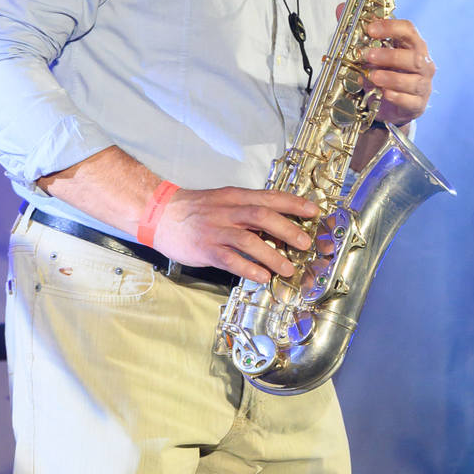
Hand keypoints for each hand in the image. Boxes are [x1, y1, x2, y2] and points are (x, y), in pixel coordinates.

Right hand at [153, 185, 319, 280]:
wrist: (159, 213)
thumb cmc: (194, 210)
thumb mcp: (223, 201)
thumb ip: (247, 210)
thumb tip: (276, 224)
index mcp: (235, 197)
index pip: (269, 197)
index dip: (293, 203)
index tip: (313, 211)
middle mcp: (227, 211)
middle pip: (262, 216)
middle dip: (287, 229)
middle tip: (305, 243)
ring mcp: (216, 230)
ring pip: (248, 240)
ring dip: (271, 254)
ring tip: (287, 268)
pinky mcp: (205, 248)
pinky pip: (230, 259)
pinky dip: (248, 268)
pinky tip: (261, 276)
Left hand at [359, 16, 434, 123]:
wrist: (395, 105)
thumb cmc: (387, 73)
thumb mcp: (373, 53)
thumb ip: (358, 32)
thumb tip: (341, 8)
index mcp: (412, 45)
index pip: (408, 30)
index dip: (390, 27)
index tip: (370, 29)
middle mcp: (422, 63)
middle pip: (413, 56)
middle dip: (389, 55)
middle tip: (367, 55)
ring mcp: (422, 85)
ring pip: (413, 80)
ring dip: (391, 77)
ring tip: (372, 77)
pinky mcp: (418, 104)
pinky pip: (410, 100)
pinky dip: (397, 97)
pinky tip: (385, 94)